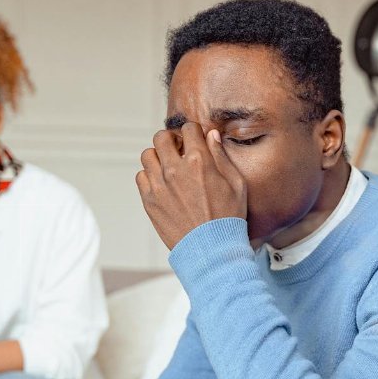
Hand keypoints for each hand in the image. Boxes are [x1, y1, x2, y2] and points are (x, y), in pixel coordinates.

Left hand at [136, 123, 246, 248]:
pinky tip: (163, 184)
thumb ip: (221, 156)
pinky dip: (150, 176)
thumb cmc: (228, 218)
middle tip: (179, 150)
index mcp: (199, 161)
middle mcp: (175, 169)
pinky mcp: (149, 201)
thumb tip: (211, 135)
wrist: (211, 249)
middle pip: (161, 137)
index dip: (193, 132)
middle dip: (171, 140)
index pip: (188, 128)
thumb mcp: (236, 184)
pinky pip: (141, 176)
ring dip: (159, 157)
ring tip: (169, 167)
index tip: (195, 140)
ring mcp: (159, 185)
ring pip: (148, 155)